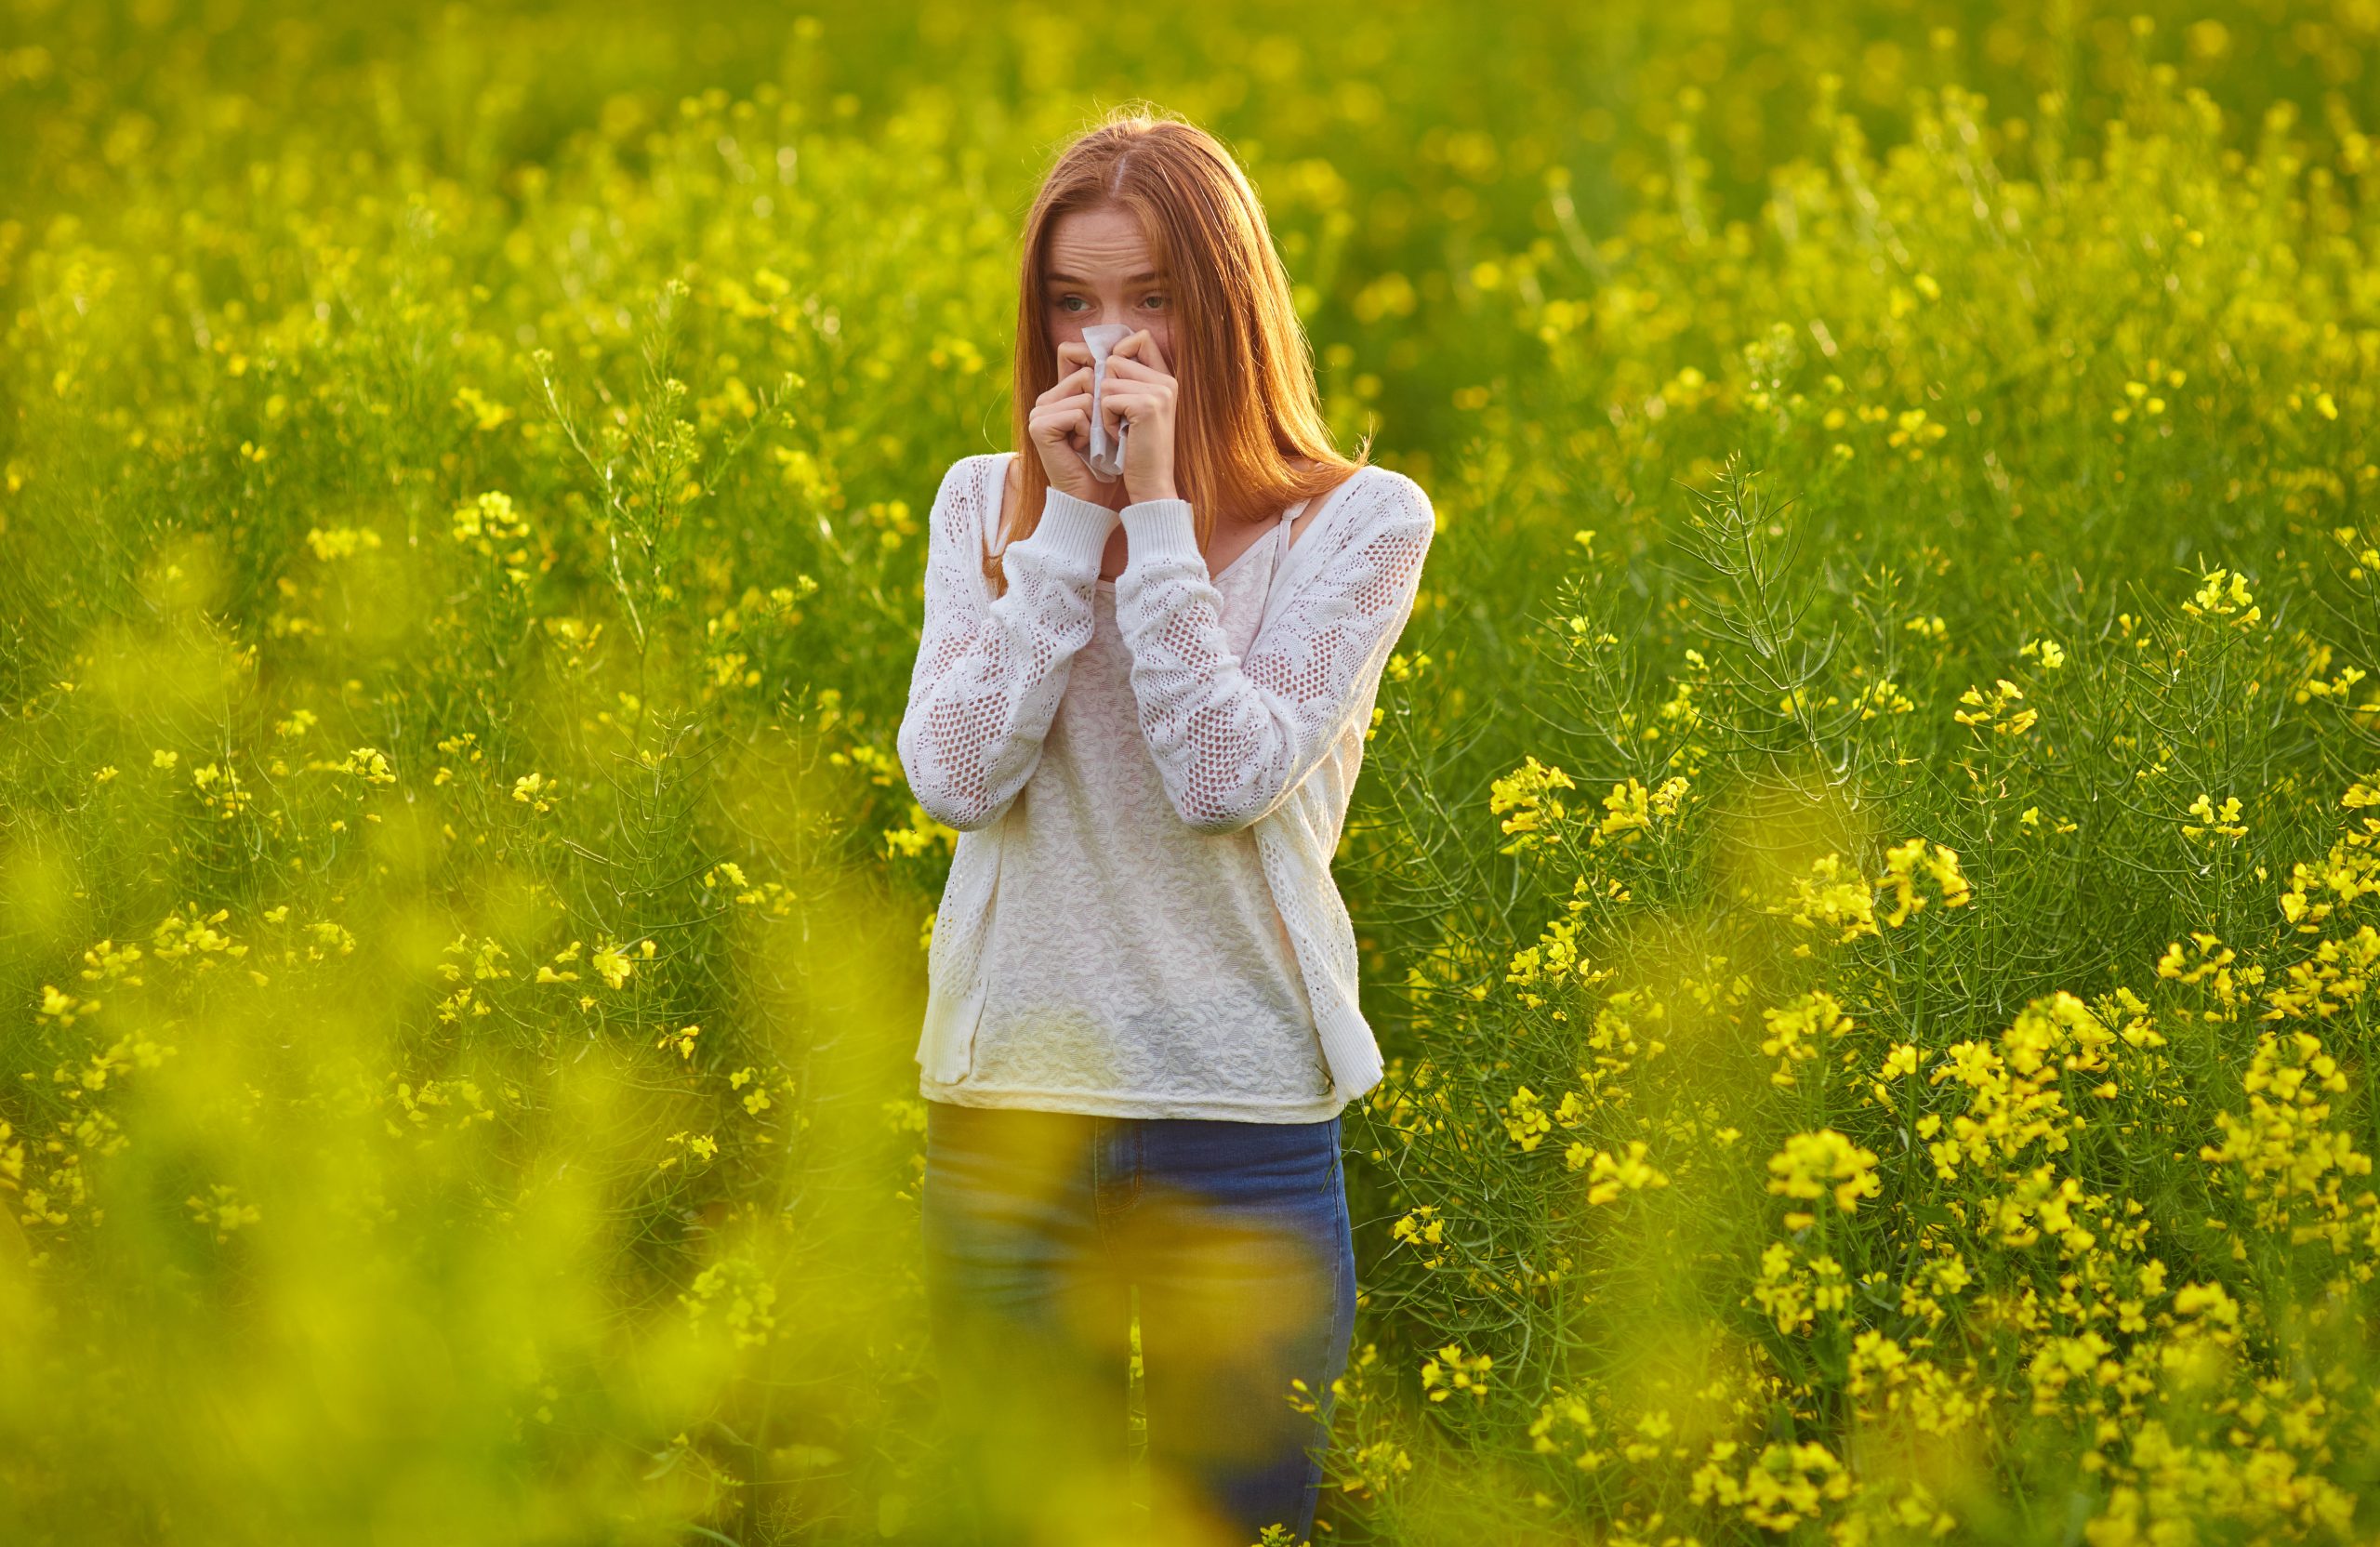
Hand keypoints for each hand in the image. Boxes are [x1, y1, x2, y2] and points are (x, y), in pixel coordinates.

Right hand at [1028, 348, 1109, 504]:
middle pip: (1087, 373)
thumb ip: (1109, 383)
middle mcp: (1045, 399)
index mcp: (1058, 393)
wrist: (1092, 497)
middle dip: (1104, 403)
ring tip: (1092, 442)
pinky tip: (1081, 448)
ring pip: (1086, 392)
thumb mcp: (1111, 415)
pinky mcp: (1039, 426)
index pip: (1073, 352)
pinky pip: (1078, 411)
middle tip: (1100, 432)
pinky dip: (1089, 431)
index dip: (1097, 366)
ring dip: (1099, 420)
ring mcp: (1038, 412)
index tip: (1111, 396)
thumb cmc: (1107, 459)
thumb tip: (1126, 343)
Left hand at [1096, 330, 1179, 503]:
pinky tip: (1121, 436)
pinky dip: (1106, 420)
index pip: (1139, 338)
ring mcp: (1159, 391)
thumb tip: (1097, 354)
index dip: (1118, 352)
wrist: (1152, 485)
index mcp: (1166, 378)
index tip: (1111, 382)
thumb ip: (1125, 381)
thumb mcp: (1133, 411)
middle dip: (1105, 388)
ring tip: (1120, 428)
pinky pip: (1106, 398)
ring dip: (1104, 407)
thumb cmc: (1136, 451)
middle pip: (1114, 358)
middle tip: (1118, 417)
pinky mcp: (1147, 405)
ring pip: (1107, 379)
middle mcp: (1167, 380)